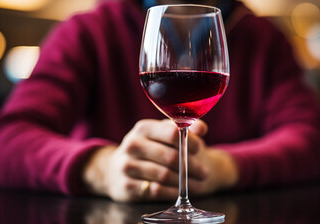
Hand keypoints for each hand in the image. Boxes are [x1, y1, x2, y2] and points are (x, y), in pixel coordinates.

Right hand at [82, 119, 210, 201]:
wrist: (115, 168)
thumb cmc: (147, 147)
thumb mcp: (161, 134)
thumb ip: (181, 129)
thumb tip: (202, 128)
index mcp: (143, 128)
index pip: (172, 133)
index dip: (190, 141)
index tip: (200, 149)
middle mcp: (132, 145)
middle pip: (170, 156)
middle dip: (192, 166)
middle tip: (204, 173)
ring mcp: (127, 166)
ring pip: (164, 175)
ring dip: (185, 182)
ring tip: (198, 184)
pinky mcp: (126, 186)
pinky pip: (155, 191)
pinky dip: (172, 192)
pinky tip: (181, 192)